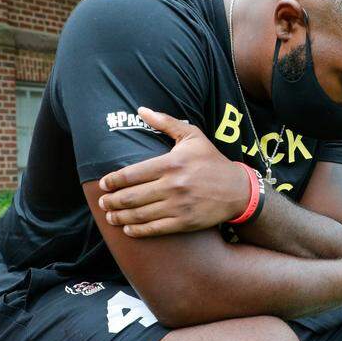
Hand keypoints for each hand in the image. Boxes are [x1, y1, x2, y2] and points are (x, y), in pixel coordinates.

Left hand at [98, 107, 247, 237]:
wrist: (238, 190)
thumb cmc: (212, 161)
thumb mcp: (193, 136)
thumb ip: (166, 122)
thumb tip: (141, 110)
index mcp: (172, 163)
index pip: (132, 174)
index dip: (113, 181)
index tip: (104, 184)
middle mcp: (173, 185)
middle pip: (132, 196)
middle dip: (112, 201)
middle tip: (103, 202)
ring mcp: (179, 206)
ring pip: (140, 214)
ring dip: (120, 216)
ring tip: (110, 216)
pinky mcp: (185, 222)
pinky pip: (155, 228)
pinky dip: (138, 230)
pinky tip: (128, 229)